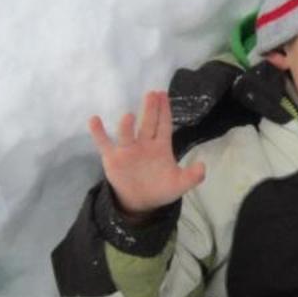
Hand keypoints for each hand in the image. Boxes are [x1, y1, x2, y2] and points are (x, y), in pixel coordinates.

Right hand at [88, 90, 205, 217]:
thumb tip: (203, 167)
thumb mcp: (179, 185)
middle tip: (152, 94)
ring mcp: (127, 149)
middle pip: (148, 124)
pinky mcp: (112, 158)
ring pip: (127, 134)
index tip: (163, 95)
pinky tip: (94, 120)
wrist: (141, 202)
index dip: (164, 111)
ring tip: (129, 116)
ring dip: (127, 126)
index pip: (164, 125)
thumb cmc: (161, 188)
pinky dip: (99, 133)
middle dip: (150, 110)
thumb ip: (192, 176)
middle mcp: (144, 144)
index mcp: (161, 146)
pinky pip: (104, 143)